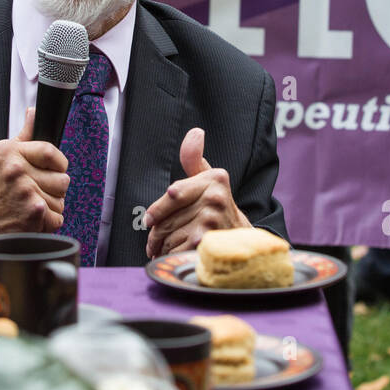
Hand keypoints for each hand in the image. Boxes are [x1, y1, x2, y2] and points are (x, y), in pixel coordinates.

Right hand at [0, 107, 68, 236]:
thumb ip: (22, 137)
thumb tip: (34, 112)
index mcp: (9, 153)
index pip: (50, 151)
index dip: (58, 163)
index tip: (54, 169)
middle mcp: (17, 171)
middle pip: (62, 178)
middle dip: (53, 188)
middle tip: (35, 192)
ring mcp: (26, 192)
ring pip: (61, 200)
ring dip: (50, 206)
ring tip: (29, 206)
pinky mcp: (33, 213)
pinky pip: (57, 218)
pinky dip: (47, 223)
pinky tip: (30, 219)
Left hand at [143, 128, 249, 258]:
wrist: (240, 238)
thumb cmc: (217, 207)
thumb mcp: (209, 180)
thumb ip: (194, 159)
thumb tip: (195, 133)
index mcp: (215, 179)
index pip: (173, 193)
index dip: (157, 210)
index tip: (149, 220)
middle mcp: (216, 198)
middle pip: (167, 219)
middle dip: (156, 234)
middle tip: (153, 241)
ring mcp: (212, 221)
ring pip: (169, 236)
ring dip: (162, 247)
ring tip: (165, 248)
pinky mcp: (208, 243)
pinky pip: (176, 251)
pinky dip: (171, 257)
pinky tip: (176, 255)